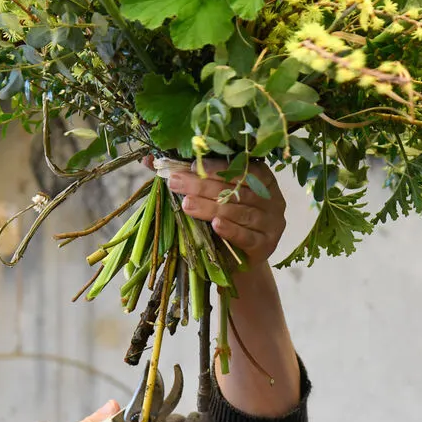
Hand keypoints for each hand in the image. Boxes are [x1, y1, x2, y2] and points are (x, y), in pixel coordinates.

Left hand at [147, 156, 286, 265]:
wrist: (239, 262)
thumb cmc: (223, 222)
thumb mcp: (210, 197)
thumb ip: (188, 177)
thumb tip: (148, 159)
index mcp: (263, 180)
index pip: (243, 168)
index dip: (218, 167)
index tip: (192, 166)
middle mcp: (273, 199)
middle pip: (237, 190)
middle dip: (204, 186)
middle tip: (176, 183)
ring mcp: (273, 224)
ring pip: (240, 212)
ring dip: (211, 207)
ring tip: (186, 204)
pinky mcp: (267, 246)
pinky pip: (248, 236)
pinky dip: (231, 230)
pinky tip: (215, 225)